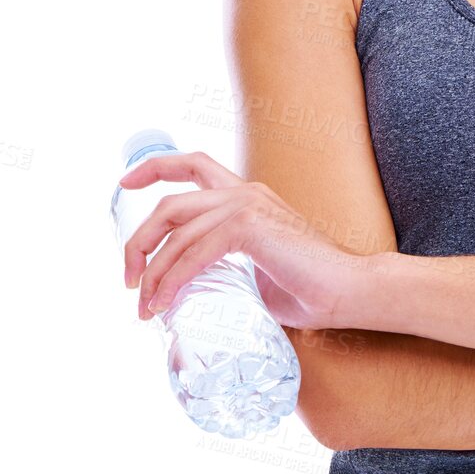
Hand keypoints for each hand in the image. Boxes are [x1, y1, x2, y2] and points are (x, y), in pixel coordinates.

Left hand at [118, 149, 381, 330]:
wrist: (350, 292)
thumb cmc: (312, 290)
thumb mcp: (258, 275)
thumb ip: (228, 273)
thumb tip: (197, 300)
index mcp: (248, 196)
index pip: (194, 165)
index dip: (154, 168)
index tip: (124, 184)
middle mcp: (244, 192)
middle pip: (170, 202)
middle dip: (138, 241)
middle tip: (129, 281)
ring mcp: (248, 206)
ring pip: (176, 230)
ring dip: (153, 271)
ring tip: (146, 308)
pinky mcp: (251, 227)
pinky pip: (195, 251)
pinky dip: (173, 278)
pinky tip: (166, 302)